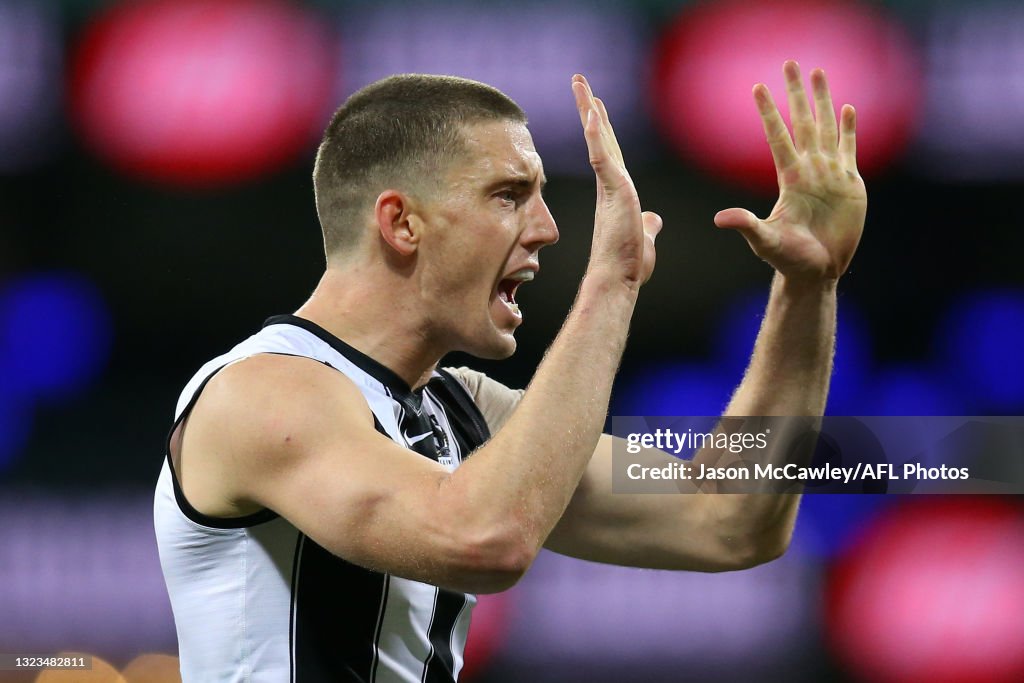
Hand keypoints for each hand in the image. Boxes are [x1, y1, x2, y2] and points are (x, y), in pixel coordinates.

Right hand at [572, 74, 661, 287]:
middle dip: (588, 107)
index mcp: (616, 192)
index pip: (608, 151)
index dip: (600, 127)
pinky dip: (595, 134)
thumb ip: (648, 225)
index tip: (594, 105)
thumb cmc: (627, 265)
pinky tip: (591, 112)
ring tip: (580, 84)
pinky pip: (602, 156)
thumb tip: (654, 219)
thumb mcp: (645, 237)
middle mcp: (609, 184)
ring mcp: (610, 186)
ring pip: (598, 139)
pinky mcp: (613, 191)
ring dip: (588, 109)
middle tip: (579, 81)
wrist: (617, 280)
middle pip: (599, 137)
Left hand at [714, 61, 865, 282]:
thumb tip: (720, 220)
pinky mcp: (849, 184)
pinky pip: (848, 149)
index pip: (777, 136)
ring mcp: (829, 175)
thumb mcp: (765, 241)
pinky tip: (847, 109)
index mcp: (788, 179)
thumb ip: (746, 226)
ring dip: (822, 101)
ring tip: (818, 73)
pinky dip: (848, 129)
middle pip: (802, 122)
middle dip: (796, 93)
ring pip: (825, 128)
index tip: (756, 88)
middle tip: (790, 63)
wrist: (818, 272)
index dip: (768, 113)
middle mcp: (808, 170)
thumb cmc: (789, 259)